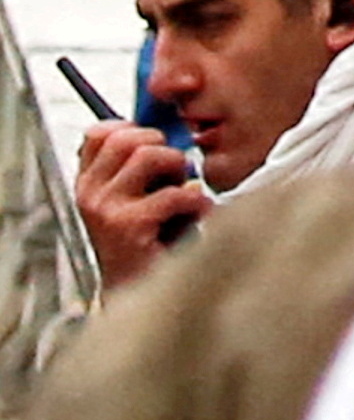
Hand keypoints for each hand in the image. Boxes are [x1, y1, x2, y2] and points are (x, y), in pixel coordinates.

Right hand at [70, 120, 207, 285]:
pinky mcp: (129, 226)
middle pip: (128, 137)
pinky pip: (176, 192)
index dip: (136, 130)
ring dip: (181, 172)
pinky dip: (198, 203)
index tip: (157, 147)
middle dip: (164, 149)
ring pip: (152, 155)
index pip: (101, 133)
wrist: (140, 292)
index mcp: (89, 184)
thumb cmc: (149, 242)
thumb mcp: (137, 198)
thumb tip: (164, 127)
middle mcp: (90, 194)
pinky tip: (197, 216)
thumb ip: (139, 166)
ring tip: (183, 196)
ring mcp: (106, 210)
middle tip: (174, 176)